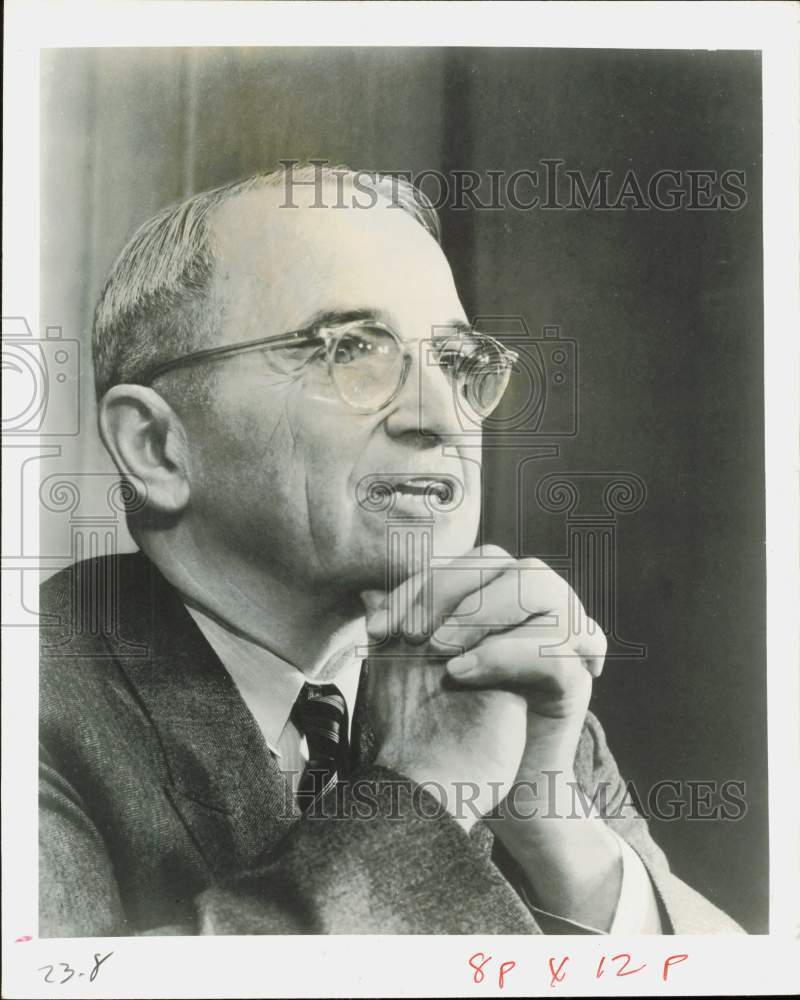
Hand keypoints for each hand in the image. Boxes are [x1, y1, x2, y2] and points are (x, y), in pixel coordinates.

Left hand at [367, 543, 617, 928]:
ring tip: (439, 651)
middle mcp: (529, 608)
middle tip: (410, 635)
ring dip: (481, 610)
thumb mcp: (407, 672)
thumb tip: (368, 594)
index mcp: (493, 598)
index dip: (416, 587)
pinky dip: (505, 652)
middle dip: (446, 590)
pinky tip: (461, 674)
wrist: (467, 793)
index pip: (459, 563)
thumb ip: (398, 629)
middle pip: (499, 560)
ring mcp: (558, 638)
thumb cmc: (437, 726)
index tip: (377, 629)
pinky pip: (553, 645)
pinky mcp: (572, 680)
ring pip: (536, 584)